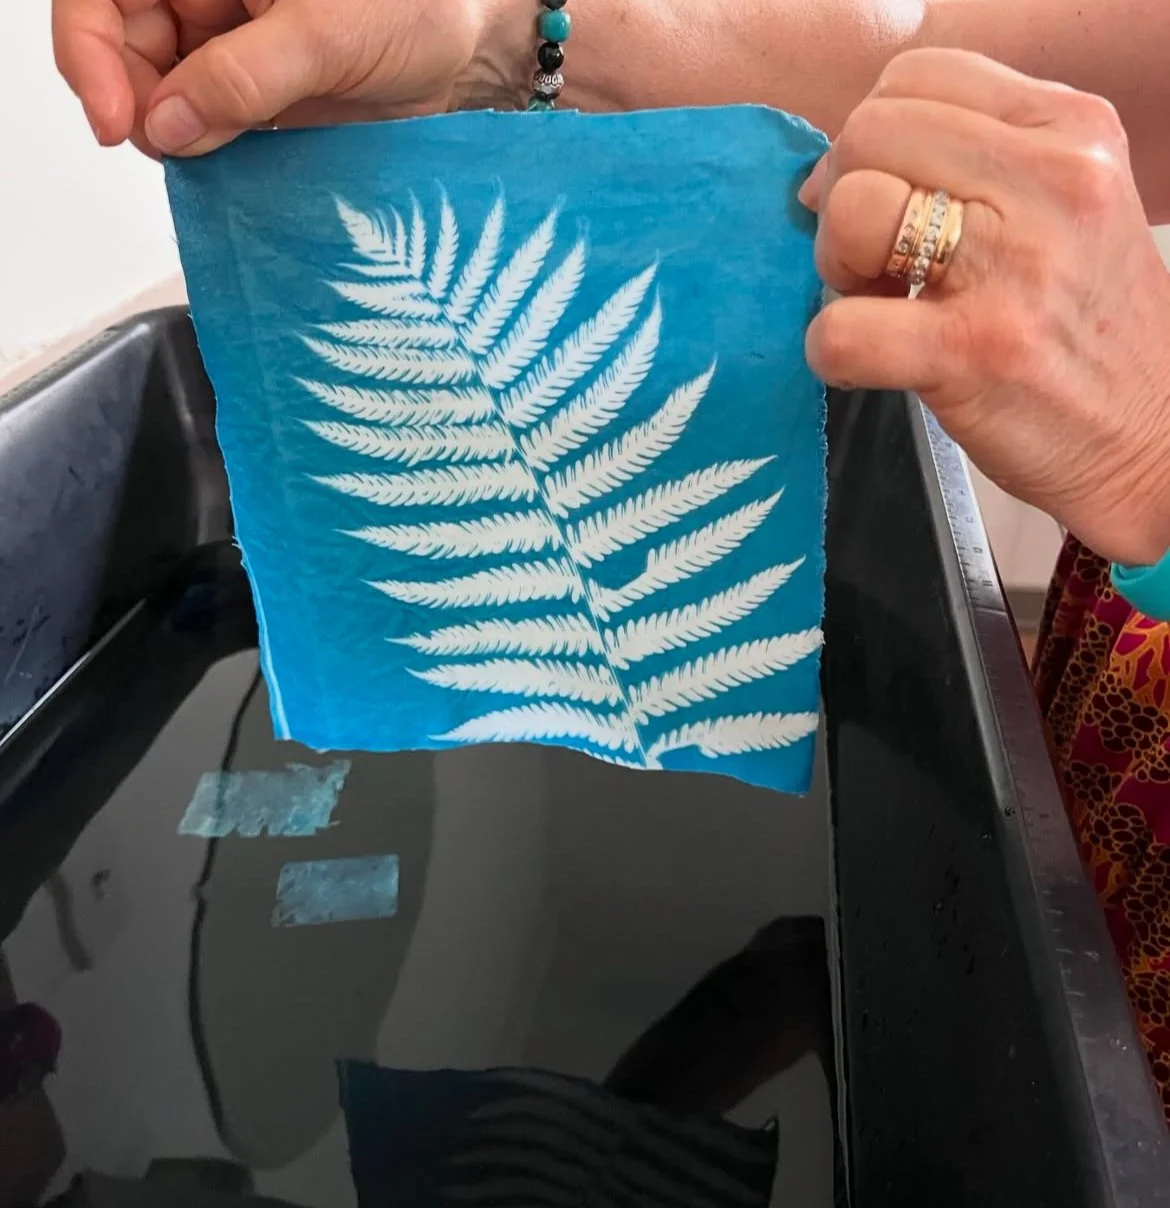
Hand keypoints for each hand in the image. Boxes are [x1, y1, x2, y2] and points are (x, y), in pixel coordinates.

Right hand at [52, 0, 524, 157]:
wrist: (470, 57)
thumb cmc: (417, 9)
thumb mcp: (326, 33)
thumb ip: (243, 77)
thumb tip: (168, 124)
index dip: (89, 49)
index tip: (115, 117)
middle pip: (123, 47)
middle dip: (131, 100)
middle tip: (166, 148)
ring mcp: (228, 51)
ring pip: (162, 96)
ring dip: (172, 134)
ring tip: (211, 155)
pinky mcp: (255, 100)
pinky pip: (208, 128)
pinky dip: (207, 153)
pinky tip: (226, 166)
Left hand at [800, 48, 1169, 567]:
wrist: (1149, 439)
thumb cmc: (1083, 326)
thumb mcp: (1064, 206)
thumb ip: (974, 161)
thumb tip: (833, 169)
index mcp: (1071, 129)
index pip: (917, 76)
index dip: (870, 140)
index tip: (883, 198)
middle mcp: (1054, 181)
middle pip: (870, 133)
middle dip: (843, 200)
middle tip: (873, 263)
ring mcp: (1015, 267)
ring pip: (852, 211)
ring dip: (835, 267)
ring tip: (880, 305)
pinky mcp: (975, 352)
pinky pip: (840, 329)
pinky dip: (830, 352)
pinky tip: (870, 364)